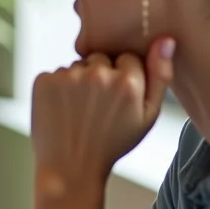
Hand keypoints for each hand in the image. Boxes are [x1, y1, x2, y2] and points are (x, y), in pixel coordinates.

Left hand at [31, 37, 174, 193]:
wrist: (71, 169)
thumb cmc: (113, 143)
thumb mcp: (148, 116)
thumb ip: (160, 76)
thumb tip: (166, 39)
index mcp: (127, 81)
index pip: (128, 58)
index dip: (124, 79)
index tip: (118, 100)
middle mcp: (97, 74)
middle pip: (101, 58)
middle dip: (101, 76)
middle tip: (98, 108)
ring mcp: (67, 76)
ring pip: (77, 66)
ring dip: (78, 82)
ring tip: (80, 112)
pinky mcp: (43, 80)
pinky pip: (55, 73)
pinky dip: (57, 89)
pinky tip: (62, 111)